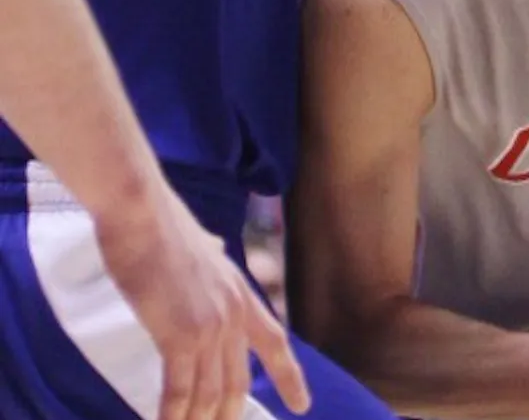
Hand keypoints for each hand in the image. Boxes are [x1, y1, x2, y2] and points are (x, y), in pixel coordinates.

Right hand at [94, 185, 309, 419]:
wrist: (142, 211)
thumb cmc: (162, 226)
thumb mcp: (202, 244)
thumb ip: (212, 255)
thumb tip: (213, 246)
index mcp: (241, 293)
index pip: (275, 343)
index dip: (290, 378)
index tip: (303, 406)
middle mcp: (233, 313)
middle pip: (238, 380)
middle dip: (228, 415)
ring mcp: (210, 325)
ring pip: (209, 392)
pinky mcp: (180, 333)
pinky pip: (179, 390)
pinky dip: (173, 414)